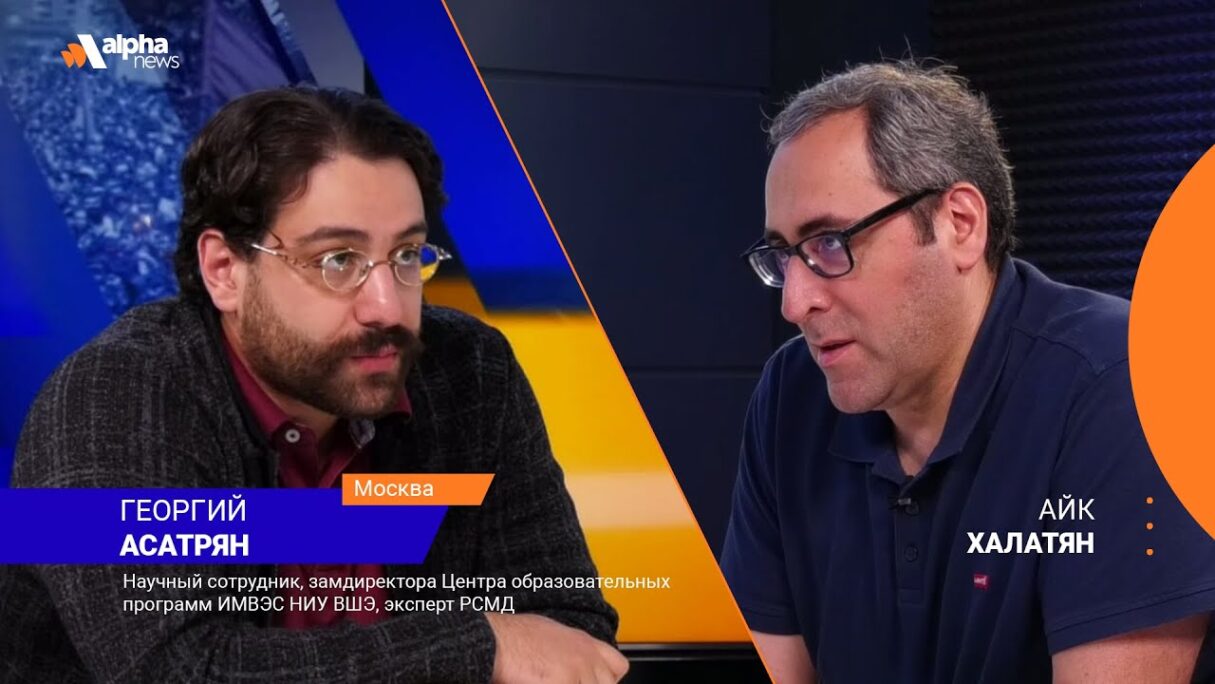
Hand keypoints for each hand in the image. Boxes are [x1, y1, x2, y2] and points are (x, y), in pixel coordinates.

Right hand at [485, 612, 628, 682]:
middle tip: (563, 681)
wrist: (495, 640)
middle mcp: (586, 656)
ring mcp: (578, 671)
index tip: (595, 683)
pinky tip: (541, 683)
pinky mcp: (565, 682)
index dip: (607, 680)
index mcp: (584, 642)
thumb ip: (567, 651)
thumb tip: (566, 667)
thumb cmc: (512, 637)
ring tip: (547, 680)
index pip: (618, 666)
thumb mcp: (549, 635)